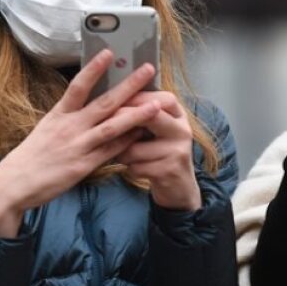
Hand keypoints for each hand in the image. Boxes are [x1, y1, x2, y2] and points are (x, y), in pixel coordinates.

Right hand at [0, 50, 159, 237]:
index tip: (108, 52)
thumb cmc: (30, 156)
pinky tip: (143, 135)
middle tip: (148, 69)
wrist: (13, 184)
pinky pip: (110, 151)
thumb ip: (67, 118)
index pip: (78, 86)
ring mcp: (78, 146)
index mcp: (58, 114)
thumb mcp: (46, 129)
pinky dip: (127, 142)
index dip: (94, 68)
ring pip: (112, 126)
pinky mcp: (83, 166)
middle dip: (128, 85)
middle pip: (104, 102)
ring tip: (156, 104)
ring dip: (136, 114)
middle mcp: (69, 127)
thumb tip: (88, 104)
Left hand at [113, 91, 200, 210]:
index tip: (114, 101)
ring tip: (122, 155)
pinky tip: (133, 169)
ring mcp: (178, 151)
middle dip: (123, 120)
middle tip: (104, 125)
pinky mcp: (170, 171)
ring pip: (135, 147)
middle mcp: (182, 130)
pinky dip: (129, 168)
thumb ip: (143, 114)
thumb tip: (111, 99)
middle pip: (150, 116)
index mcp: (179, 115)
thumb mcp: (157, 129)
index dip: (136, 98)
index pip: (160, 98)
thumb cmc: (159, 152)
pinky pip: (136, 166)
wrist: (179, 187)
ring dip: (121, 153)